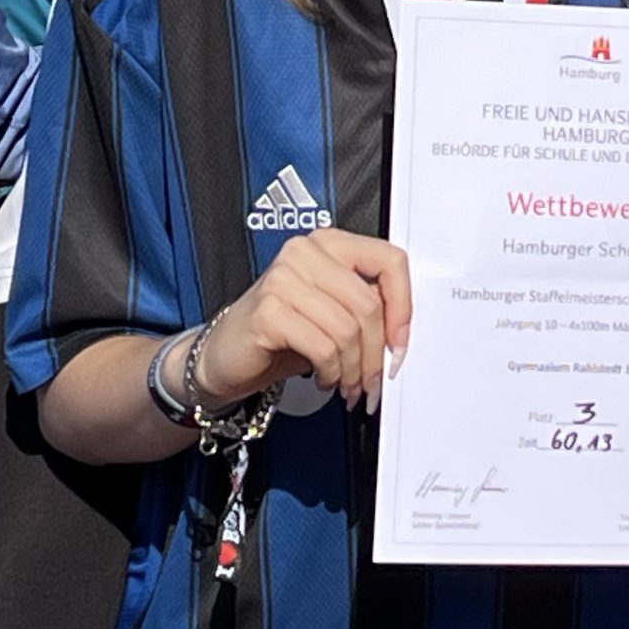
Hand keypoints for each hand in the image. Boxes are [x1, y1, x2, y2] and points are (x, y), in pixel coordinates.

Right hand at [192, 227, 411, 412]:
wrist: (224, 356)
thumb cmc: (281, 334)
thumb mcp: (332, 312)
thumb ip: (366, 309)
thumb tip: (401, 336)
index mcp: (329, 243)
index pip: (389, 260)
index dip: (404, 306)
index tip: (401, 343)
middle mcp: (305, 252)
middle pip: (369, 303)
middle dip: (377, 354)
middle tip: (374, 381)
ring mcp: (284, 278)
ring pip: (348, 329)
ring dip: (354, 370)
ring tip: (348, 385)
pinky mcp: (269, 311)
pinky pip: (323, 347)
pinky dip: (331, 373)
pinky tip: (324, 379)